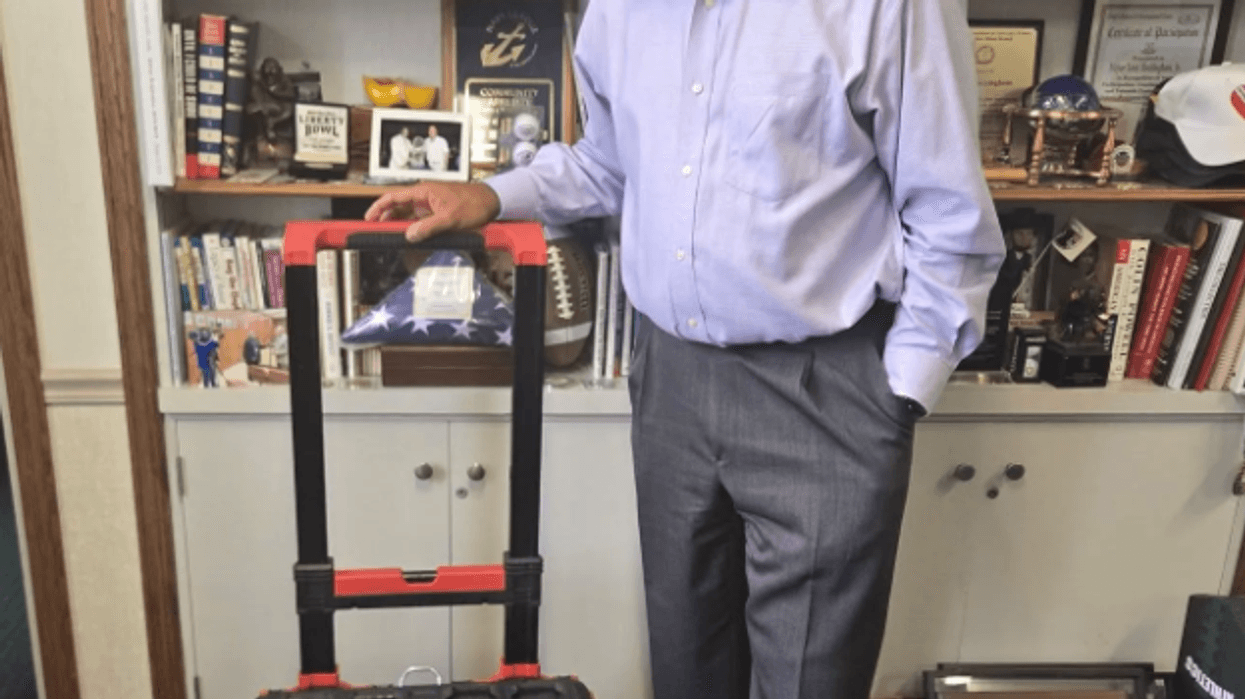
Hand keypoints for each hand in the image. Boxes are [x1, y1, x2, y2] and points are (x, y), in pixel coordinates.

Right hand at [363, 181, 501, 241]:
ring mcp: (430, 204)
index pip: (393, 197)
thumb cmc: (474, 203)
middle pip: (398, 206)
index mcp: (424, 191)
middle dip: (386, 217)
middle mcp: (425, 196)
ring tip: (389, 234)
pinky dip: (413, 227)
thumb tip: (410, 235)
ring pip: (408, 214)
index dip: (378, 207)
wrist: (491, 202)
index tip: (369, 218)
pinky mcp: (437, 212)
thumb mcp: (450, 218)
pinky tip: (410, 236)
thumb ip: (429, 227)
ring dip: (399, 224)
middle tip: (375, 229)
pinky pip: (419, 220)